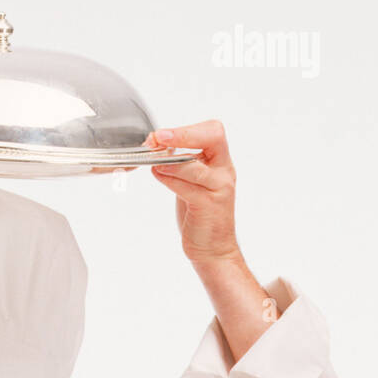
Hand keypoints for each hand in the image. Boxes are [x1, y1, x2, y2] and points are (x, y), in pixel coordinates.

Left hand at [146, 120, 240, 264]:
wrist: (213, 248)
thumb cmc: (200, 215)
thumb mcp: (191, 183)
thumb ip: (181, 164)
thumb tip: (159, 146)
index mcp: (220, 161)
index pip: (212, 131)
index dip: (187, 129)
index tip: (162, 134)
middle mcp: (224, 170)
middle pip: (213, 137)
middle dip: (183, 134)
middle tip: (159, 138)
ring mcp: (219, 188)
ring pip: (195, 166)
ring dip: (171, 161)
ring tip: (154, 160)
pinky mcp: (209, 206)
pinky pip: (188, 188)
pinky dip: (170, 179)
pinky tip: (158, 175)